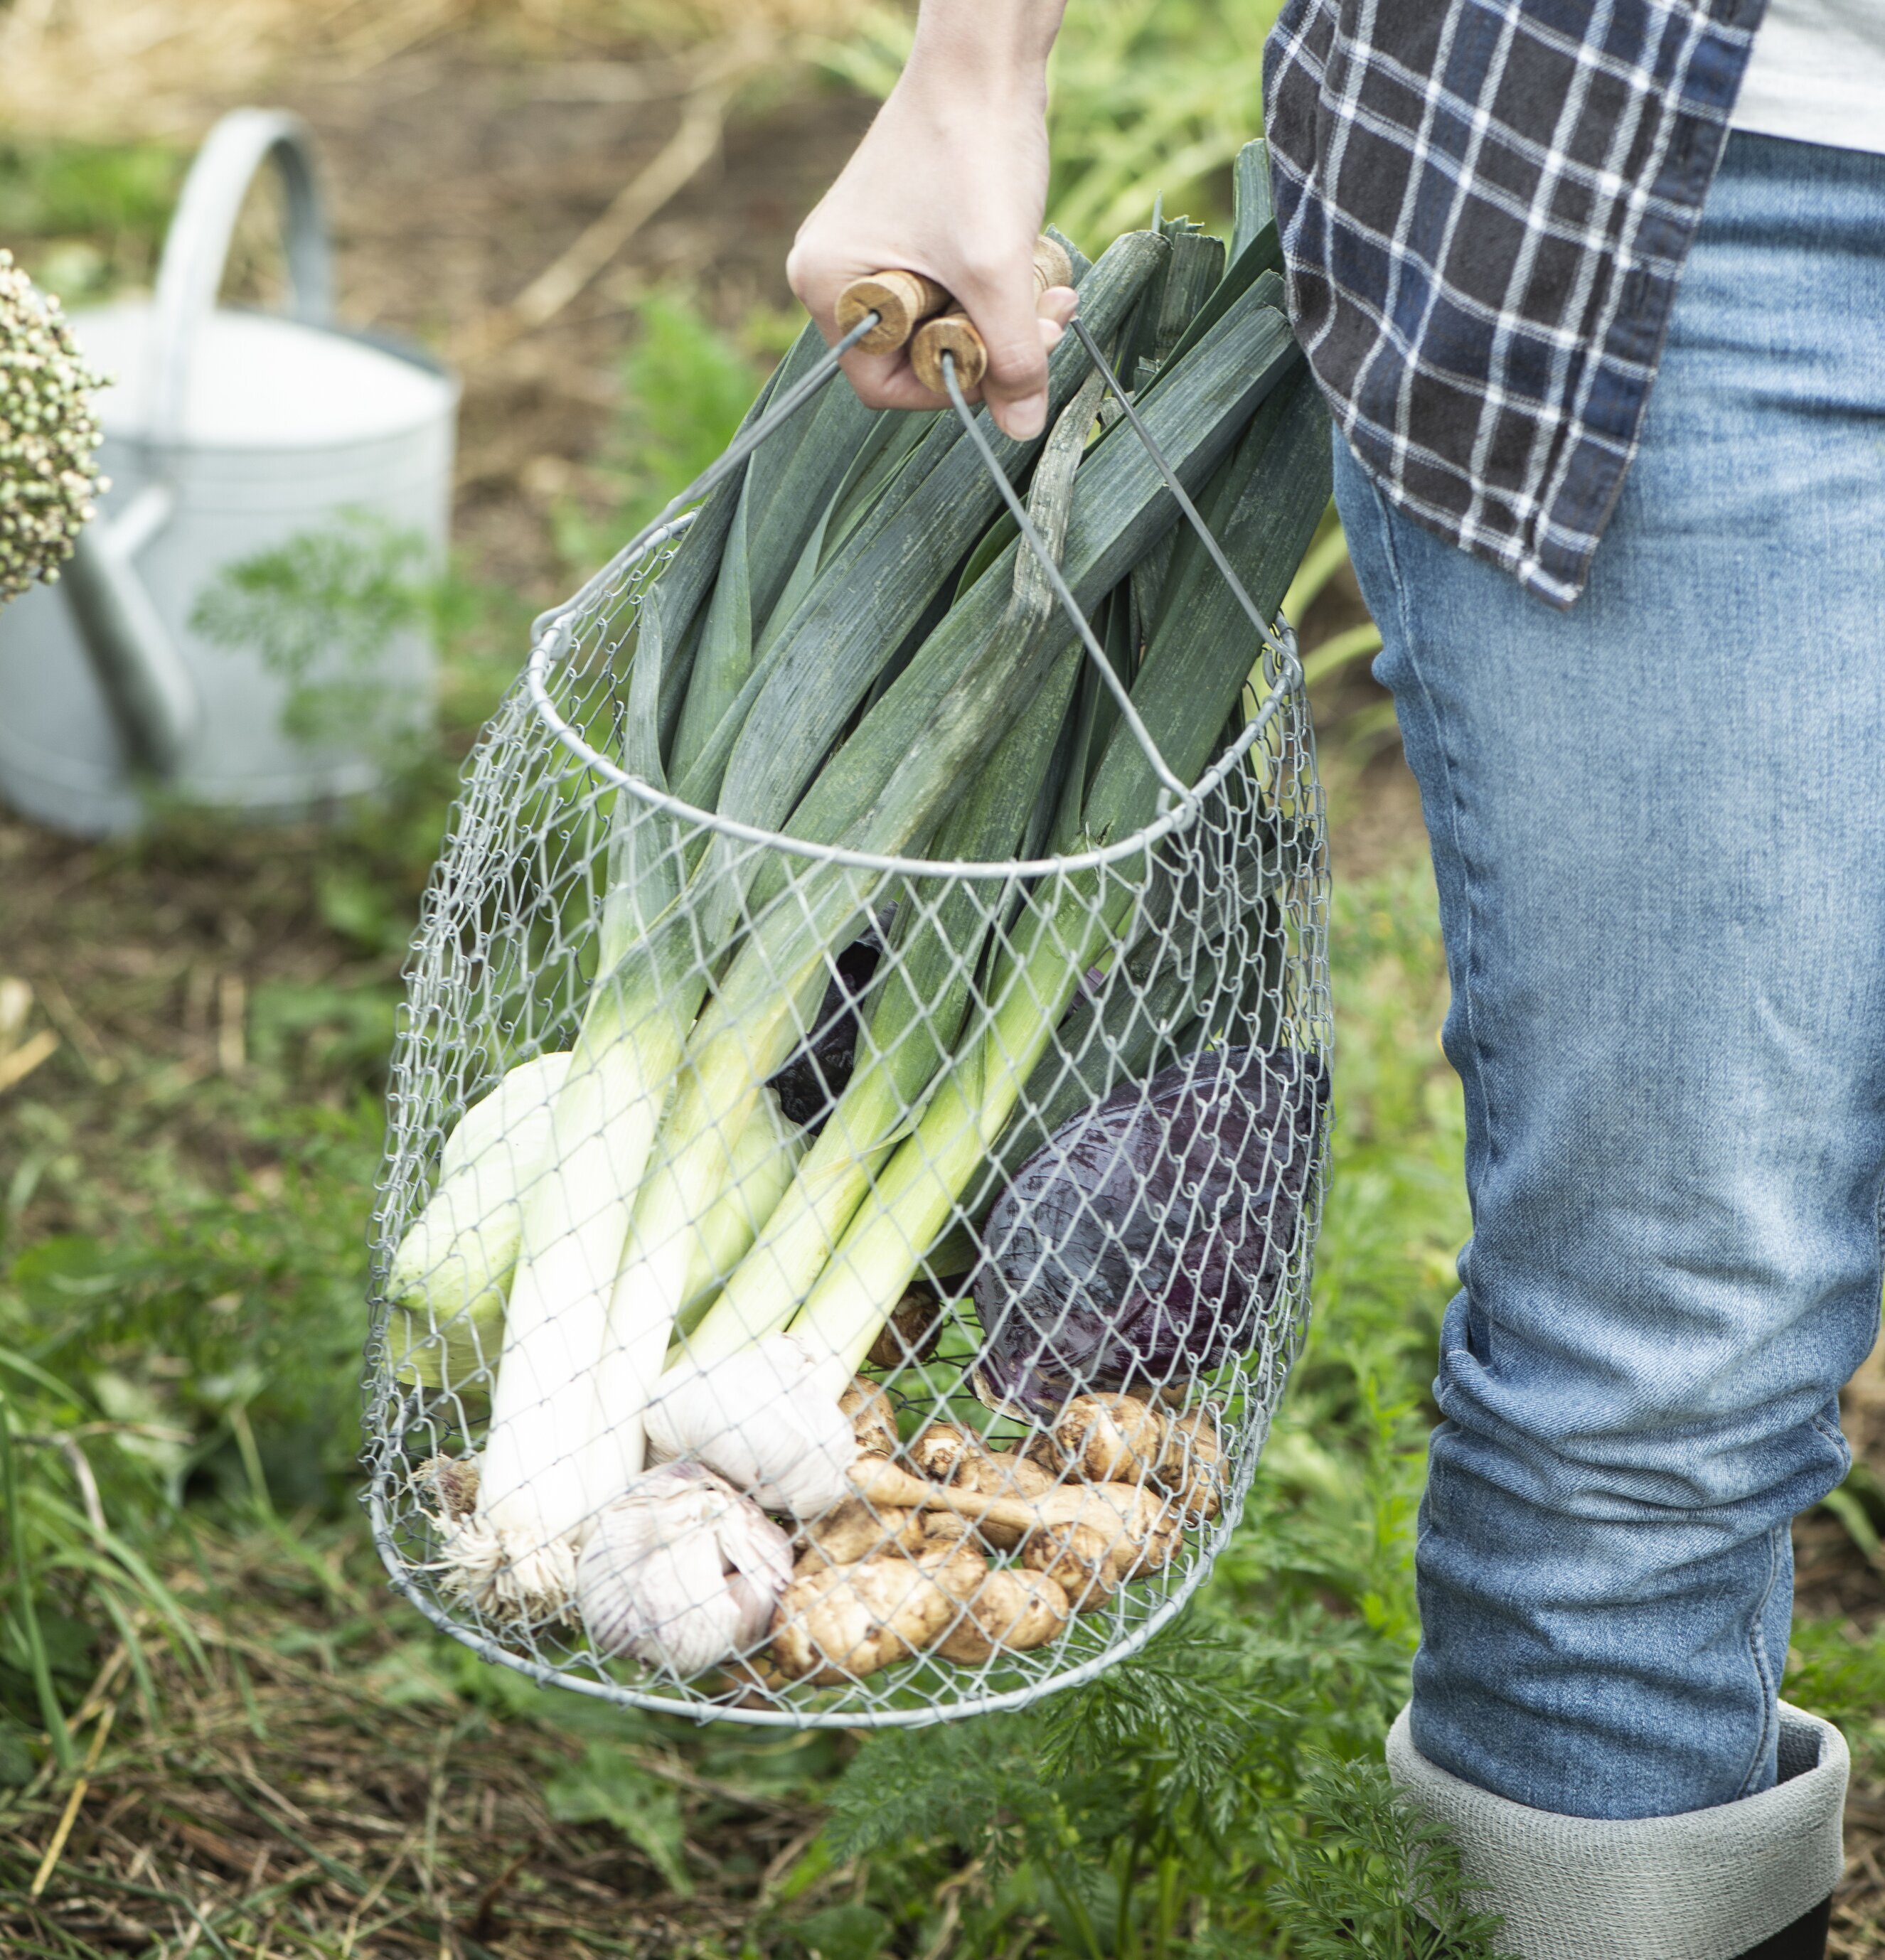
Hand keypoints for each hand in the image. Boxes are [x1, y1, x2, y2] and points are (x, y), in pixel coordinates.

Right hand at [787, 2, 1075, 440]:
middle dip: (990, 349)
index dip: (949, 388)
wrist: (984, 60)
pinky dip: (995, 288)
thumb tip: (1024, 432)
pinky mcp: (906, 230)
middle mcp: (835, 271)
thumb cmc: (974, 155)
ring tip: (1053, 292)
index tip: (1008, 369)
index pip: (881, 383)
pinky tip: (1034, 267)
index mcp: (829, 284)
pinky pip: (950, 288)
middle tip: (1048, 322)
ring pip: (943, 323)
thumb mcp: (998, 273)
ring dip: (1004, 321)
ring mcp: (870, 248)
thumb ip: (1013, 359)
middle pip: (916, 355)